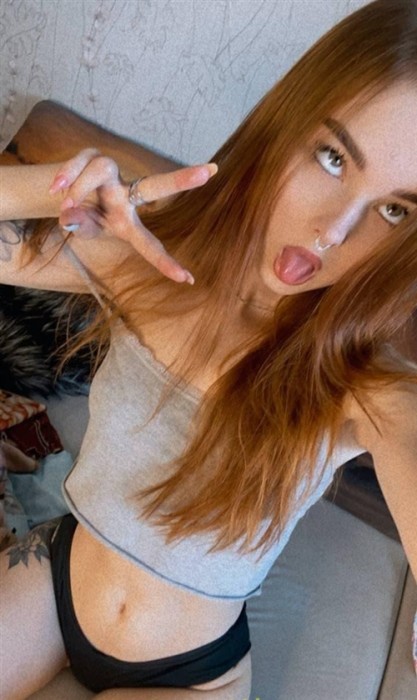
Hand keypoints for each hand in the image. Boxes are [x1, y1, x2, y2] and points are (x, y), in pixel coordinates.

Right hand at [49, 149, 217, 283]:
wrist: (66, 192)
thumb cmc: (86, 215)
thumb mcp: (84, 228)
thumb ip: (79, 226)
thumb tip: (68, 216)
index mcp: (128, 220)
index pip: (149, 243)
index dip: (164, 262)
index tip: (188, 280)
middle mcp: (127, 194)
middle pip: (156, 186)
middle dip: (180, 180)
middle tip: (208, 172)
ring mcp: (113, 172)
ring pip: (99, 170)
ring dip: (78, 188)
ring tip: (65, 203)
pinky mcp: (93, 155)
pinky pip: (79, 163)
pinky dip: (66, 176)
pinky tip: (56, 189)